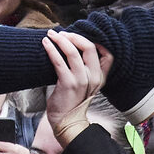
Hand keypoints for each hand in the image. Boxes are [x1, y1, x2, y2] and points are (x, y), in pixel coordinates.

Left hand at [41, 31, 110, 145]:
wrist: (66, 120)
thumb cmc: (71, 99)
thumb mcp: (85, 84)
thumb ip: (85, 68)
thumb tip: (72, 45)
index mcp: (100, 77)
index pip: (108, 55)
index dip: (96, 41)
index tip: (80, 34)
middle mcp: (94, 78)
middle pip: (90, 48)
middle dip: (75, 36)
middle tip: (62, 33)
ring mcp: (82, 80)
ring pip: (73, 52)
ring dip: (60, 40)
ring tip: (51, 35)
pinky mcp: (68, 83)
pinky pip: (59, 61)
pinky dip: (51, 49)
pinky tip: (45, 43)